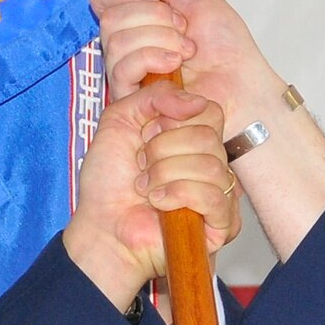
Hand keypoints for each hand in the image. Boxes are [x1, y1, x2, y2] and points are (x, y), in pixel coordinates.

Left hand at [62, 80, 237, 309]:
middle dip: (162, 149)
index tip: (145, 135)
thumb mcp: (119, 120)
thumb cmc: (108, 183)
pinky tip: (159, 203)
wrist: (102, 228)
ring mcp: (219, 193)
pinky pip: (213, 195)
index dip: (173, 119)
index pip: (209, 110)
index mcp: (191, 138)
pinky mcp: (222, 223)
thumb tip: (195, 101)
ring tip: (147, 189)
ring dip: (165, 174)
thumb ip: (153, 95)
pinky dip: (178, 194)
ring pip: (210, 164)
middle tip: (142, 166)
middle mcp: (210, 162)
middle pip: (208, 135)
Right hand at [92, 0, 283, 120]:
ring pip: (115, 40)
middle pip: (108, 16)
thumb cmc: (225, 46)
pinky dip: (152, 59)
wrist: (243, 84)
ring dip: (160, 39)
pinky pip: (121, 68)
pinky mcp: (131, 98)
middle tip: (183, 28)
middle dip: (154, 17)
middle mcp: (127, 43)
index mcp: (138, 18)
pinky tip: (175, 66)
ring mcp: (127, 72)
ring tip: (185, 51)